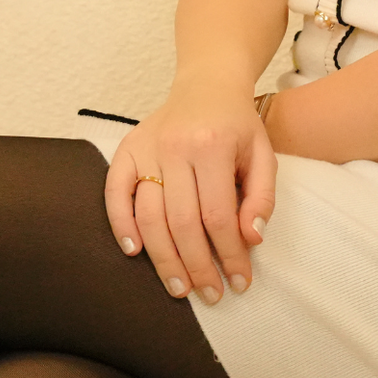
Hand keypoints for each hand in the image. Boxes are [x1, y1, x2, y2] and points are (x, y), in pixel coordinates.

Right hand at [104, 78, 275, 303]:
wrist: (208, 83)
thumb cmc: (238, 124)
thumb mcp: (263, 152)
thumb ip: (262, 196)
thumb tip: (250, 239)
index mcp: (214, 145)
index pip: (218, 215)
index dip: (229, 254)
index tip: (240, 280)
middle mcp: (177, 147)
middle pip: (181, 223)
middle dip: (197, 266)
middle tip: (210, 294)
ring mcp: (147, 148)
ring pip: (149, 217)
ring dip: (164, 260)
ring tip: (181, 288)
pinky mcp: (126, 150)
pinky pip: (114, 194)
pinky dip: (121, 226)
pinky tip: (136, 252)